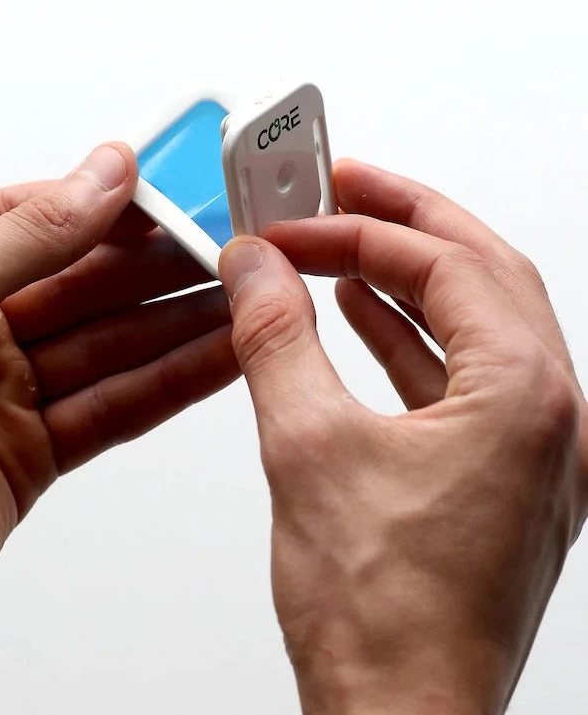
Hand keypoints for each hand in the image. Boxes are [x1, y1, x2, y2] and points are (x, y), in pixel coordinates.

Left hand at [0, 144, 237, 711]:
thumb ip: (28, 236)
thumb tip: (99, 177)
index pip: (41, 220)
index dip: (113, 207)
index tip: (177, 196)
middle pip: (89, 286)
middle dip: (161, 270)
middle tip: (229, 254)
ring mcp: (6, 393)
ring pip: (113, 349)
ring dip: (179, 328)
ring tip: (243, 304)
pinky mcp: (34, 452)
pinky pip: (114, 406)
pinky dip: (166, 386)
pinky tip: (213, 360)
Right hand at [217, 160, 583, 714]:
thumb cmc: (377, 613)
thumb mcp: (305, 447)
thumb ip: (276, 338)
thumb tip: (254, 268)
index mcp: (523, 395)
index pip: (443, 263)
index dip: (359, 230)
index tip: (295, 222)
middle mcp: (548, 416)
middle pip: (479, 275)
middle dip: (403, 225)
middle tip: (342, 188)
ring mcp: (530, 448)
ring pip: (472, 324)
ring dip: (405, 280)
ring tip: (342, 248)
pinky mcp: (498, 475)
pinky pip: (458, 377)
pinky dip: (409, 339)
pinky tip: (362, 322)